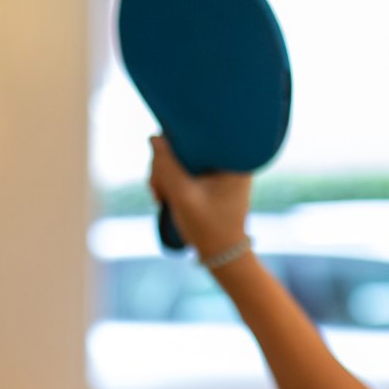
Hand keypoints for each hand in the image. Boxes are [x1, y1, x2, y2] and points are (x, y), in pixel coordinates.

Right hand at [148, 135, 252, 257]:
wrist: (222, 255)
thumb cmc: (208, 229)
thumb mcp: (182, 197)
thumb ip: (166, 167)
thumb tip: (154, 137)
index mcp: (234, 160)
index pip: (198, 133)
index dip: (172, 144)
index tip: (161, 167)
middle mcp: (231, 159)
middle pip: (186, 145)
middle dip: (164, 167)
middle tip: (158, 191)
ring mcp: (221, 168)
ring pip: (181, 157)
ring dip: (164, 176)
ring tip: (161, 198)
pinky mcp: (212, 178)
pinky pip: (185, 168)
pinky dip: (171, 181)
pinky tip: (164, 197)